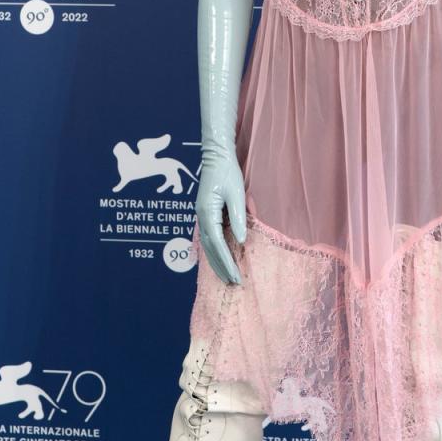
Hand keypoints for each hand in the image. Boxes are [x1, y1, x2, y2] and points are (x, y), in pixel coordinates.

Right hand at [196, 153, 246, 285]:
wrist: (216, 157)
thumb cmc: (228, 173)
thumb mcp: (237, 194)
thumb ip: (238, 218)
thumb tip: (240, 241)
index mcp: (207, 213)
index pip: (217, 244)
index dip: (227, 262)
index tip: (237, 276)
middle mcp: (201, 217)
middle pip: (210, 249)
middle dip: (221, 267)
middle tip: (233, 283)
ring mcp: (201, 216)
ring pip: (207, 246)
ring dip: (216, 262)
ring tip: (226, 277)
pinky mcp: (205, 214)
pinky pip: (208, 238)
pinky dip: (214, 252)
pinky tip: (219, 259)